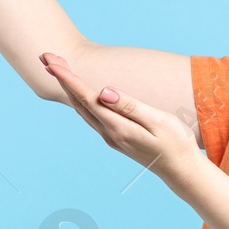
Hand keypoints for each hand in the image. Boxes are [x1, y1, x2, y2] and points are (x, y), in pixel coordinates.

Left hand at [39, 51, 201, 186]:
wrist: (182, 171)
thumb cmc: (176, 143)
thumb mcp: (158, 121)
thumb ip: (130, 106)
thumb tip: (103, 92)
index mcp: (117, 127)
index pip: (86, 98)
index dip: (67, 78)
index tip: (51, 61)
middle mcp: (109, 133)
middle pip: (78, 101)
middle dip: (61, 78)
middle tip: (45, 56)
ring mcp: (111, 137)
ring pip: (82, 109)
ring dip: (68, 88)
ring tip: (56, 68)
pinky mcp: (116, 138)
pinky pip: (91, 115)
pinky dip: (79, 99)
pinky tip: (76, 92)